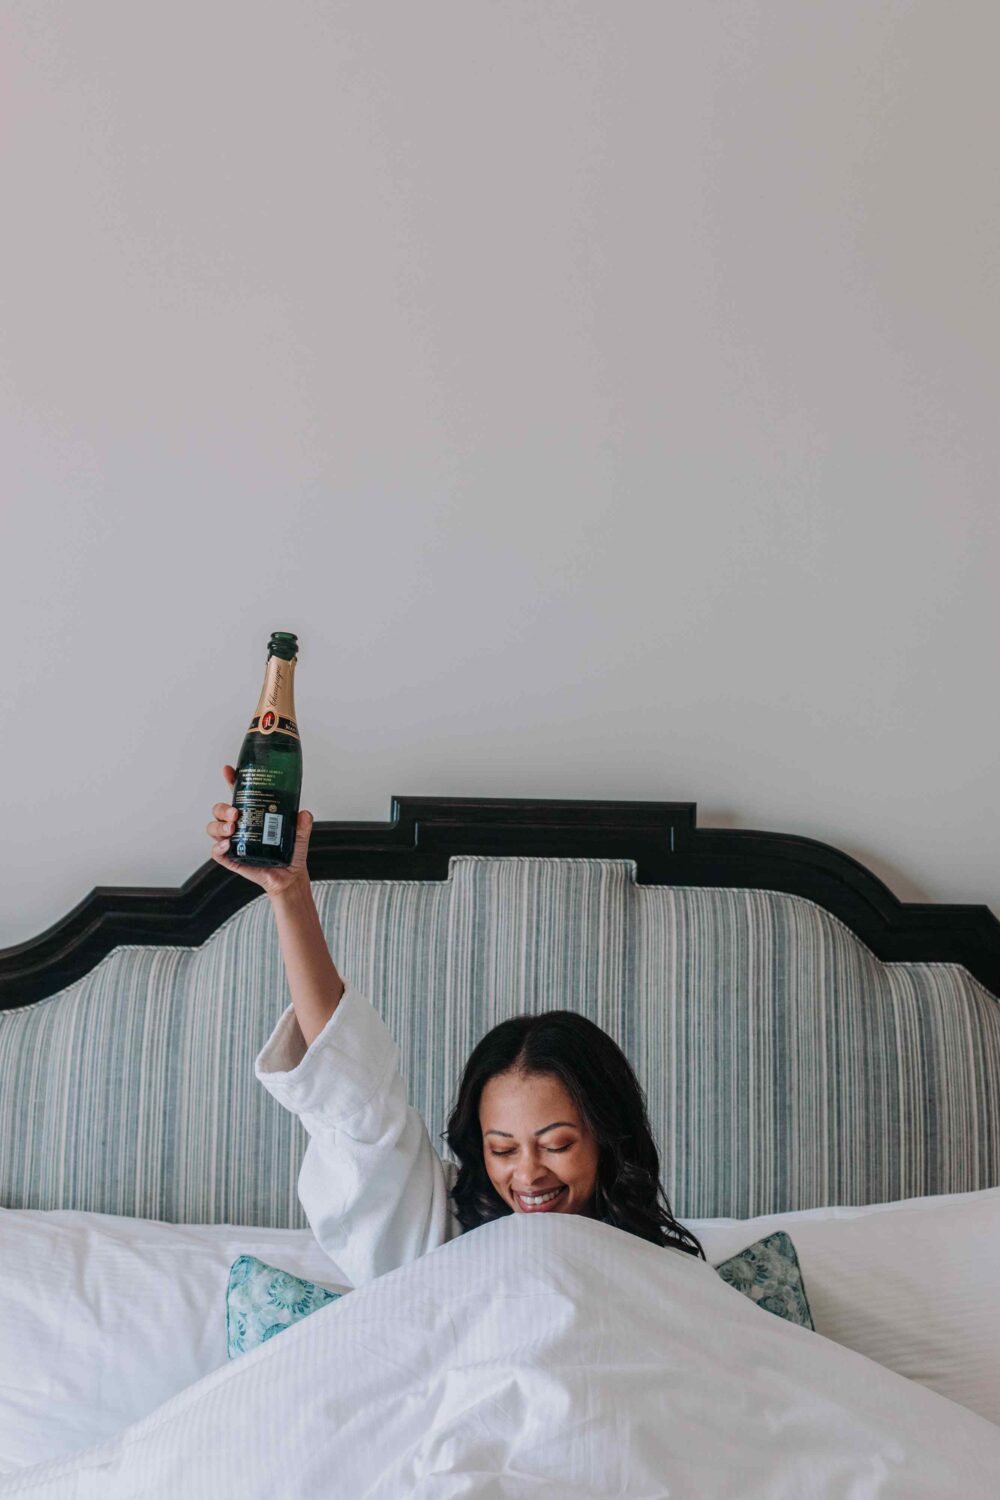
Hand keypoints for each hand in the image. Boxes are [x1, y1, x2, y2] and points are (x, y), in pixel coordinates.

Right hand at [206, 765, 313, 897]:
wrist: (289, 877)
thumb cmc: (291, 853)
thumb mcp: (299, 835)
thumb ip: (302, 824)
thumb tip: (304, 813)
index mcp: (252, 814)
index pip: (238, 794)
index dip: (231, 781)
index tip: (228, 770)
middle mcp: (239, 826)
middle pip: (219, 810)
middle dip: (223, 809)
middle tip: (236, 813)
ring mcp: (233, 842)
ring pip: (214, 828)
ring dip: (219, 826)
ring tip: (232, 829)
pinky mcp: (232, 859)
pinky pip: (217, 852)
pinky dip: (218, 848)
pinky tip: (226, 845)